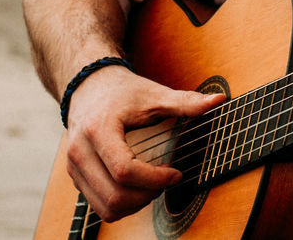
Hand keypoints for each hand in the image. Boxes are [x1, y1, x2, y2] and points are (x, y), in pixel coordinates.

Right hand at [64, 65, 224, 221]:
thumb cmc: (122, 92)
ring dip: (136, 203)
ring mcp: (74, 166)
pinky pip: (100, 206)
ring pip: (106, 207)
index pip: (124, 171)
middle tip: (167, 179)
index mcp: (98, 130)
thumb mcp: (155, 94)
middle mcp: (80, 151)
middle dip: (148, 194)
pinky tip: (139, 186)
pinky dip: (123, 204)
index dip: (155, 179)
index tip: (176, 172)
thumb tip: (219, 100)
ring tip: (154, 184)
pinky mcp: (75, 176)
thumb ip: (186, 102)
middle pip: (115, 195)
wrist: (89, 86)